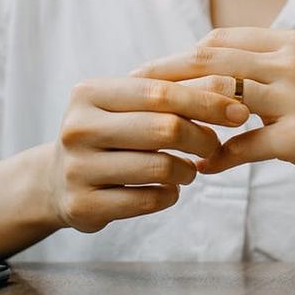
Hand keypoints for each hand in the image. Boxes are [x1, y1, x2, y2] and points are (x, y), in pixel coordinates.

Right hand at [48, 77, 249, 232]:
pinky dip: (170, 195)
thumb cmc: (108, 134)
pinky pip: (148, 200)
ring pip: (161, 167)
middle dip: (203, 138)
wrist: (54, 180)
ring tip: (189, 170)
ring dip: (188, 171)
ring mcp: (77, 168)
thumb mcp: (127, 105)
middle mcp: (78, 127)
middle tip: (215, 146)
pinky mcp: (83, 205)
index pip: (161, 92)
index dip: (207, 100)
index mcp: (90, 93)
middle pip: (165, 128)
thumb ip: (172, 93)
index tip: (240, 112)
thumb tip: (234, 89)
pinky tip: (169, 189)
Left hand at [129, 28, 294, 188]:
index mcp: (291, 42)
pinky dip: (219, 156)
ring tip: (157, 128)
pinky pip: (243, 145)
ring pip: (221, 98)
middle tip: (132, 90)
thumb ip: (269, 64)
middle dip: (165, 75)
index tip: (153, 70)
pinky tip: (203, 167)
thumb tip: (219, 70)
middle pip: (210, 61)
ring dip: (184, 114)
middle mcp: (291, 63)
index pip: (221, 40)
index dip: (181, 54)